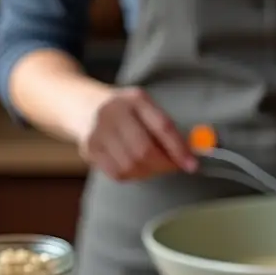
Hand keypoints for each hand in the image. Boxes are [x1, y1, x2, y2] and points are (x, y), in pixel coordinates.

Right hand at [77, 87, 197, 180]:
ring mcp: (98, 131)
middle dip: (163, 165)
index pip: (162, 127)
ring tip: (152, 165)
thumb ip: (164, 129)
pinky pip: (117, 173)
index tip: (192, 165)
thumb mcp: (144, 108)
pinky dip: (132, 175)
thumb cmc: (124, 111)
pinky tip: (134, 166)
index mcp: (135, 99)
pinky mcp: (89, 148)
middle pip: (144, 151)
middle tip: (172, 167)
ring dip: (148, 172)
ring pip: (131, 166)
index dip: (179, 149)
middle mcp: (114, 112)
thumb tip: (187, 157)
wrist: (83, 105)